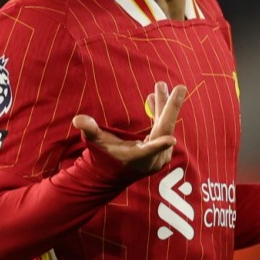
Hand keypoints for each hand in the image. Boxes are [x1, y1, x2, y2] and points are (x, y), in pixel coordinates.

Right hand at [72, 82, 186, 174]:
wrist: (112, 172)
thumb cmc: (103, 155)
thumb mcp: (95, 142)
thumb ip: (90, 129)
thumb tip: (78, 120)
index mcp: (136, 158)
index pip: (148, 151)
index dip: (159, 145)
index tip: (172, 139)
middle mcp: (152, 159)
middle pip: (164, 130)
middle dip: (170, 107)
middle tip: (180, 87)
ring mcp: (161, 156)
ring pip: (166, 126)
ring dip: (163, 105)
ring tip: (159, 86)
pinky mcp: (164, 151)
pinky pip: (164, 129)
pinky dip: (160, 113)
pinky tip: (153, 98)